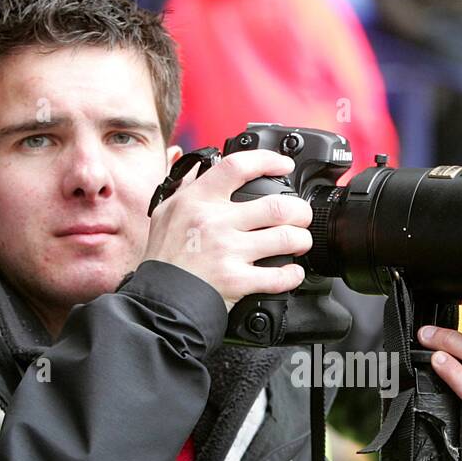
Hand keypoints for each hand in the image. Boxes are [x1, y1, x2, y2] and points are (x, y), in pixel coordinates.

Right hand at [143, 149, 310, 309]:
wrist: (159, 299)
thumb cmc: (164, 258)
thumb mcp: (167, 213)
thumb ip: (188, 189)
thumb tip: (202, 167)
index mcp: (198, 200)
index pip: (237, 167)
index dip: (268, 161)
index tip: (284, 165)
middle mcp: (215, 223)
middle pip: (276, 206)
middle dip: (300, 211)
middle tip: (301, 216)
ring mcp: (227, 252)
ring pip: (285, 238)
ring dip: (302, 240)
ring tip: (300, 242)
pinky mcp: (237, 281)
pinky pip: (280, 276)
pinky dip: (293, 275)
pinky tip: (292, 273)